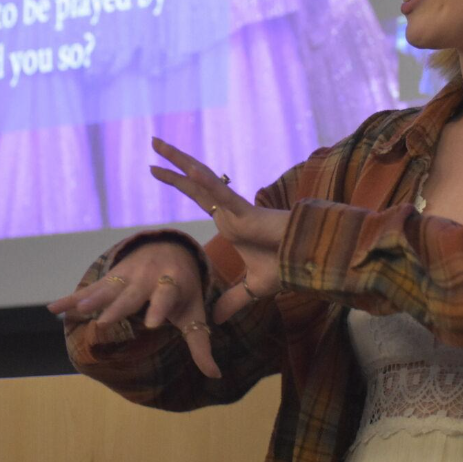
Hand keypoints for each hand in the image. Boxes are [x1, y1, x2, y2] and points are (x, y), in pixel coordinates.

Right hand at [48, 240, 220, 378]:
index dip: (161, 307)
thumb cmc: (184, 290)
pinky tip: (53, 309)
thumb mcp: (194, 312)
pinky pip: (91, 287)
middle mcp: (150, 277)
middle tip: (106, 321)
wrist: (172, 250)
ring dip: (93, 298)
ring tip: (78, 311)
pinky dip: (73, 298)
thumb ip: (201, 343)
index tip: (155, 322)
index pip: (168, 296)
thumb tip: (215, 375)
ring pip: (109, 288)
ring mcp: (128, 275)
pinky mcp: (112, 276)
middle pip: (133, 294)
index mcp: (173, 285)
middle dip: (120, 306)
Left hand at [149, 137, 290, 324]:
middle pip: (195, 180)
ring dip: (181, 162)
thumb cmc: (286, 267)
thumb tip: (216, 320)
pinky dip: (207, 183)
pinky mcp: (247, 214)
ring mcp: (236, 210)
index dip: (177, 181)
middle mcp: (229, 210)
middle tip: (154, 141)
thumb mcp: (251, 289)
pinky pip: (223, 195)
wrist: (308, 262)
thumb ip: (232, 301)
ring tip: (159, 144)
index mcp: (229, 221)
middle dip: (173, 161)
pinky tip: (189, 170)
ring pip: (203, 180)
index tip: (154, 170)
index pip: (197, 195)